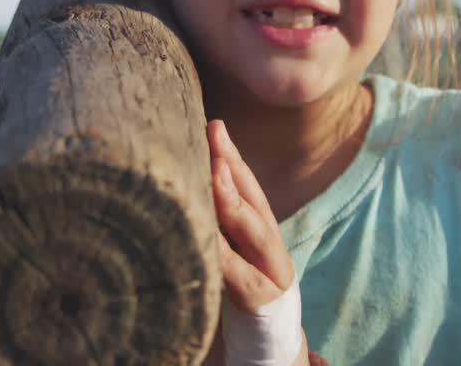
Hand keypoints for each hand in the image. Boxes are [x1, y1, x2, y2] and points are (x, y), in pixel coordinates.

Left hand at [208, 118, 308, 365]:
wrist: (269, 335)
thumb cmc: (239, 283)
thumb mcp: (232, 244)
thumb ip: (218, 213)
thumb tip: (190, 167)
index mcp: (263, 227)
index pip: (249, 183)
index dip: (232, 153)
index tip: (214, 124)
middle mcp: (270, 244)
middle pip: (254, 200)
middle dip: (234, 168)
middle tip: (214, 139)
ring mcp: (269, 270)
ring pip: (253, 231)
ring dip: (232, 202)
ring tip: (214, 177)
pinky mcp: (257, 297)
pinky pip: (235, 273)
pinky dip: (219, 253)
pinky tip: (204, 234)